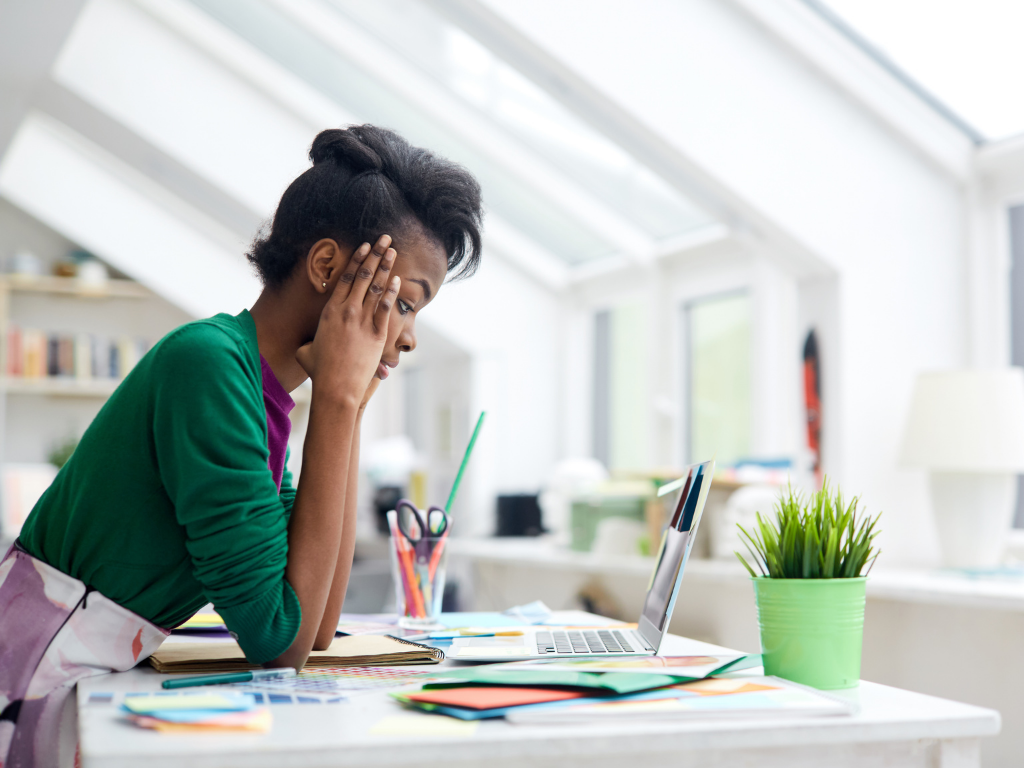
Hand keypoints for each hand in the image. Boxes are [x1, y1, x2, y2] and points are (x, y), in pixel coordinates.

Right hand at [296, 236, 399, 407]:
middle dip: (375, 255)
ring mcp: (362, 321)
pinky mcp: (377, 334)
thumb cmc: (321, 372)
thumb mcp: (307, 352)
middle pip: (362, 276)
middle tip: (384, 239)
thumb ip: (308, 343)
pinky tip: (397, 279)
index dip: (356, 260)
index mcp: (330, 312)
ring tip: (393, 251)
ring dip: (385, 267)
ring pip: (375, 288)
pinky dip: (391, 292)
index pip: (344, 278)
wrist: (336, 387)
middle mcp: (346, 312)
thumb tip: (304, 346)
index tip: (364, 247)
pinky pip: (386, 308)